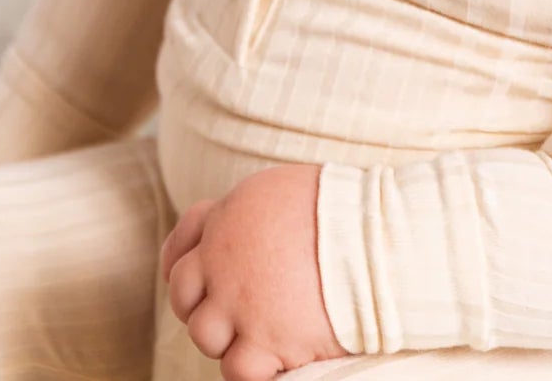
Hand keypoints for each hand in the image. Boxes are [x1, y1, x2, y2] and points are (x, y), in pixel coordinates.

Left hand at [160, 162, 352, 378]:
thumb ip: (245, 213)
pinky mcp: (268, 342)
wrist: (375, 238)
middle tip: (237, 308)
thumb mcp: (277, 189)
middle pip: (183, 298)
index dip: (184, 272)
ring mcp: (242, 306)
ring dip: (228, 337)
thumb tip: (233, 227)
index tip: (202, 284)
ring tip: (262, 329)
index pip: (177, 254)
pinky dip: (253, 368)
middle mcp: (223, 264)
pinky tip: (275, 356)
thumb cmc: (337, 207)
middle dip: (205, 305)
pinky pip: (238, 371)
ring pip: (205, 337)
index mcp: (226, 220)